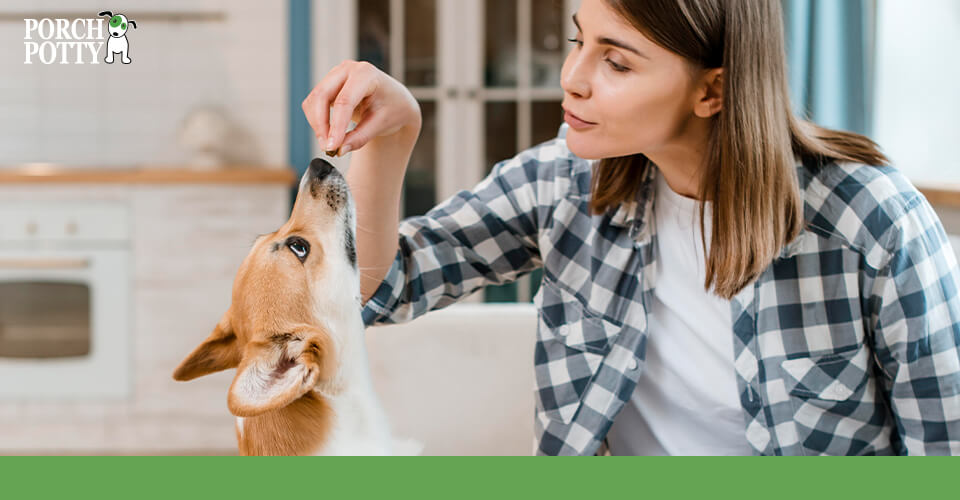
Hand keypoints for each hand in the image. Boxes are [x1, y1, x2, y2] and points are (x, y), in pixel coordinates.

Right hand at [302, 60, 421, 156]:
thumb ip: (360, 137)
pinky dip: (317, 120)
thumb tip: (339, 150)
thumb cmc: (393, 108)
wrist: (395, 101)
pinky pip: (313, 103)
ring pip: (314, 100)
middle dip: (321, 125)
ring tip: (330, 144)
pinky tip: (329, 133)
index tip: (332, 146)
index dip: (336, 125)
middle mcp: (348, 69)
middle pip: (322, 95)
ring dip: (317, 124)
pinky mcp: (328, 85)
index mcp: (366, 74)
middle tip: (327, 148)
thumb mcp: (382, 124)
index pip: (345, 100)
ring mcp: (335, 75)